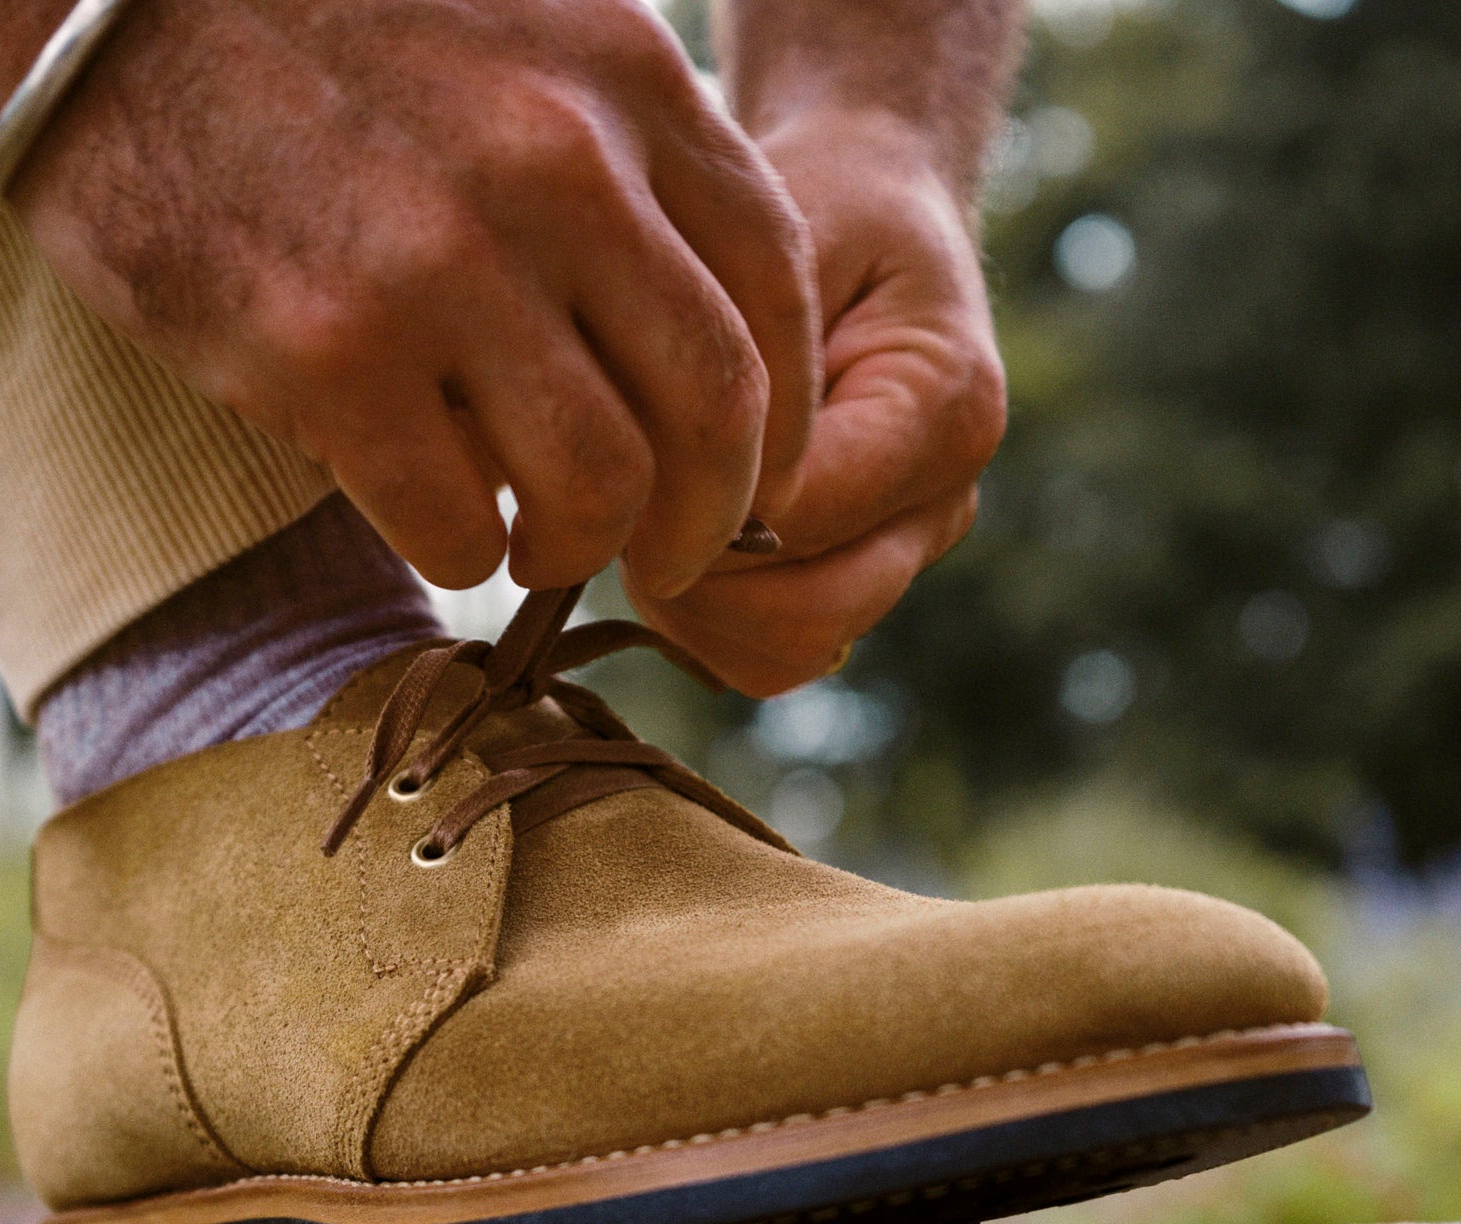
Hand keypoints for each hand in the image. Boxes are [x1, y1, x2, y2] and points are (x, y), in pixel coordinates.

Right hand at [0, 0, 820, 599]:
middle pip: (715, 407)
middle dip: (710, 518)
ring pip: (598, 486)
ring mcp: (443, 265)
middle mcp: (556, 170)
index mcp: (621, 83)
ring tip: (537, 546)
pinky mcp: (327, 353)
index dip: (784, 414)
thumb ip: (613, 149)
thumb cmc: (315, 28)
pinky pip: (453, 518)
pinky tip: (439, 526)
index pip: (778, 286)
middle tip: (669, 556)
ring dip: (579, 548)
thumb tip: (672, 319)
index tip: (754, 475)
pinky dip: (463, 550)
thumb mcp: (514, 27)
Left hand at [629, 109, 1006, 696]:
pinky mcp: (855, 583)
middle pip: (808, 613)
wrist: (868, 210)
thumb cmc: (814, 206)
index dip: (701, 499)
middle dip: (698, 572)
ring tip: (650, 515)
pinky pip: (770, 659)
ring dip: (694, 607)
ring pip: (786, 652)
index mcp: (947, 407)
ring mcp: (905, 554)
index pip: (803, 513)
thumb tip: (677, 496)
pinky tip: (670, 546)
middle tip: (632, 499)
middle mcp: (944, 500)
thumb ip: (743, 359)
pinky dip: (706, 627)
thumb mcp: (775, 238)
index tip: (637, 445)